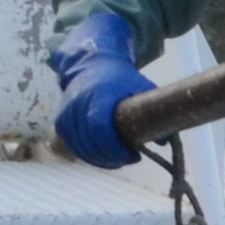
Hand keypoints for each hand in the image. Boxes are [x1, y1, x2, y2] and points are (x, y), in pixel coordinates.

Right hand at [49, 13, 152, 169]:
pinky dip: (88, 155)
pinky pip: (73, 146)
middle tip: (131, 158)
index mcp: (99, 94)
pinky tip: (104, 157)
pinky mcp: (60, 122)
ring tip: (119, 159)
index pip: (99, 127)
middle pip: (90, 142)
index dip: (115, 148)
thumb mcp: (142, 88)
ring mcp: (66, 114)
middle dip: (112, 157)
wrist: (91, 65)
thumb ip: (153, 112)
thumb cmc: (121, 79)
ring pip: (80, 148)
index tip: (134, 155)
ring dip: (100, 159)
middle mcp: (77, 104)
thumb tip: (164, 141)